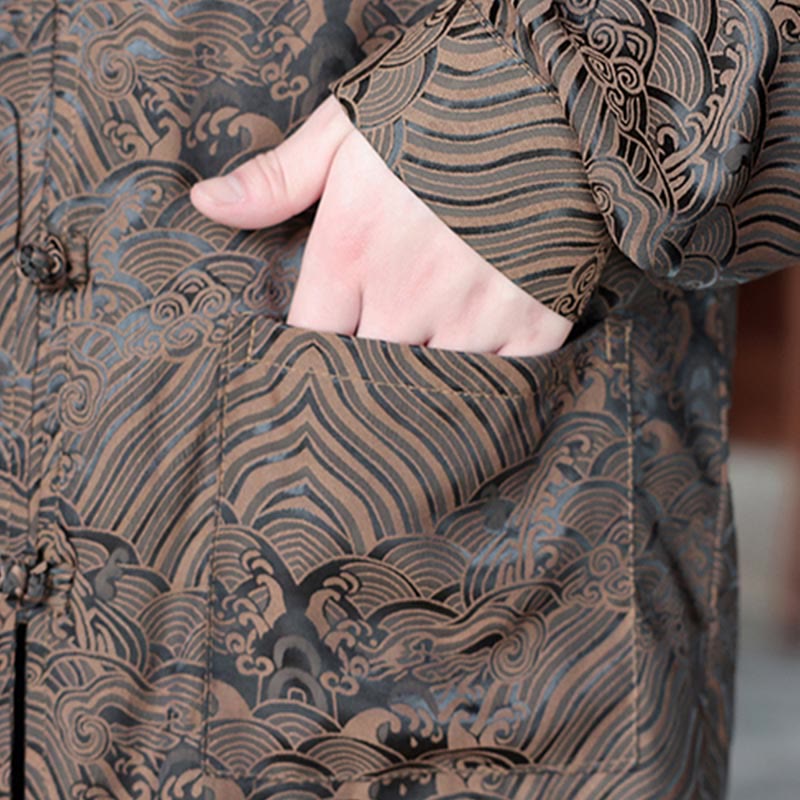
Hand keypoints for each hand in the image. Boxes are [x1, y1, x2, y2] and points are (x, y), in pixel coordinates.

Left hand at [190, 96, 571, 356]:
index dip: (309, 355)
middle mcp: (407, 293)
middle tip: (372, 365)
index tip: (318, 355)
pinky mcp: (535, 320)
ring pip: (430, 386)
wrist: (556, 84)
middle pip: (365, 373)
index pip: (308, 340)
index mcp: (352, 249)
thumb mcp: (349, 128)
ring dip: (421, 384)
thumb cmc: (444, 100)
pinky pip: (501, 381)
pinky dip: (487, 380)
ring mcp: (474, 312)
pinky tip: (478, 364)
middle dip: (362, 374)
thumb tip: (205, 205)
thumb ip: (278, 178)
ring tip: (421, 372)